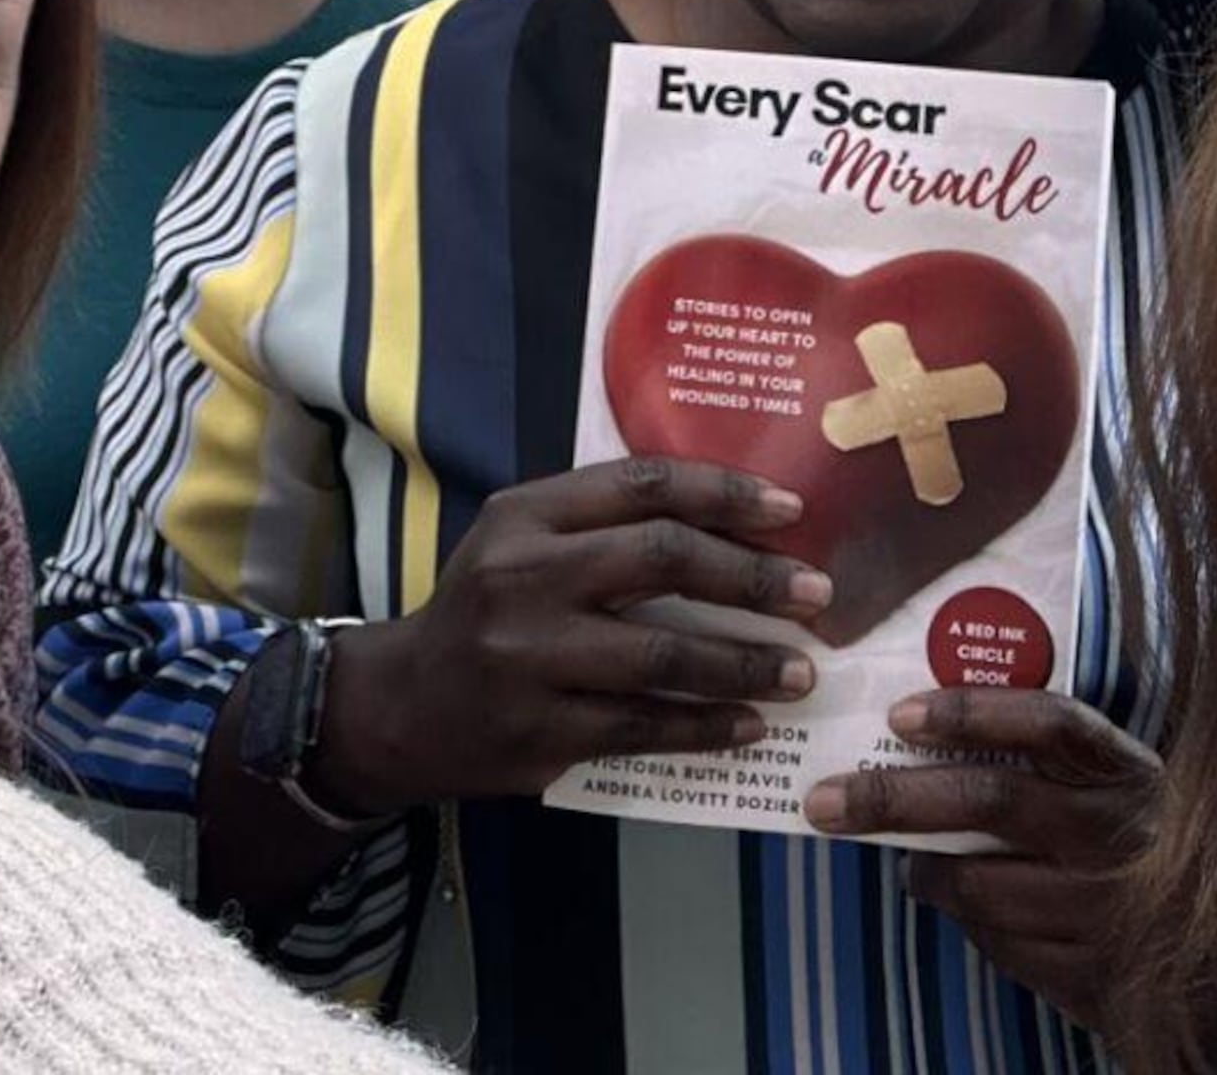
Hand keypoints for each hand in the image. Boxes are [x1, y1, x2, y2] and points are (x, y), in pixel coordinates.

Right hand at [316, 457, 830, 809]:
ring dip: (744, 665)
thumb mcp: (520, 543)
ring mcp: (530, 659)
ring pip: (663, 656)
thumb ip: (601, 524)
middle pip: (662, 559)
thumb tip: (731, 522)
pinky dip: (705, 727)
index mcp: (525, 516)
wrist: (400, 707)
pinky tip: (748, 726)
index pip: (643, 485)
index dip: (726, 494)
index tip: (790, 513)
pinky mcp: (540, 731)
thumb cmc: (484, 613)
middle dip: (753, 578)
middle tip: (816, 595)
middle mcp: (523, 578)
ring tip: (798, 672)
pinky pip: (643, 727)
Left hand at [800, 688, 1160, 1035]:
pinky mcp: (1096, 978)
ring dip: (923, 872)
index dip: (972, 712)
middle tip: (826, 800)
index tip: (902, 713)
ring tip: (904, 861)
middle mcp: (1120, 836)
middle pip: (989, 800)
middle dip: (892, 798)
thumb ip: (1056, 764)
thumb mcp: (1124, 790)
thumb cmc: (1151, 846)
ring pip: (978, 886)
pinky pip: (1001, 946)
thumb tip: (926, 735)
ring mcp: (1110, 912)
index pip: (1049, 723)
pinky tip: (962, 906)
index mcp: (1130, 774)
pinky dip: (969, 923)